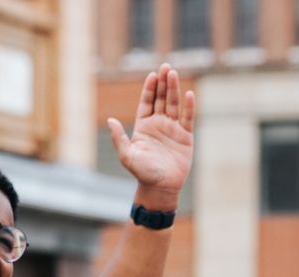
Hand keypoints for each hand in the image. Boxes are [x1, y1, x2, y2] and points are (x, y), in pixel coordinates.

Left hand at [108, 64, 195, 210]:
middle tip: (166, 67)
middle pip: (161, 99)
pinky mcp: (185, 136)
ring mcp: (172, 129)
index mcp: (143, 127)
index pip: (146, 103)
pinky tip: (188, 94)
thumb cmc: (141, 172)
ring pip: (174, 104)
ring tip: (174, 73)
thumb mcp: (127, 155)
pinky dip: (188, 106)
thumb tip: (110, 120)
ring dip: (174, 89)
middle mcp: (158, 124)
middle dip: (163, 83)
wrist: (160, 187)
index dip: (149, 89)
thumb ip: (118, 137)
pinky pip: (188, 118)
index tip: (152, 75)